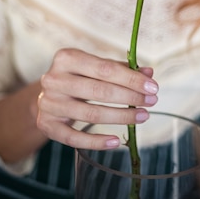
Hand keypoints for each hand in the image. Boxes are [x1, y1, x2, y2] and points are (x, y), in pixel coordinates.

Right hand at [36, 48, 157, 149]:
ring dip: (121, 117)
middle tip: (151, 102)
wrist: (46, 94)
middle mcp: (54, 79)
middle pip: (99, 90)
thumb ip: (120, 69)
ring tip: (142, 116)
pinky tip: (116, 140)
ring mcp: (48, 103)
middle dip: (129, 97)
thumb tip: (149, 74)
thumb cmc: (77, 77)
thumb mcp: (95, 67)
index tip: (153, 87)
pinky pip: (74, 138)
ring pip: (90, 114)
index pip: (105, 68)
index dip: (131, 79)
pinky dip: (97, 141)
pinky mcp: (47, 124)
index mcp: (67, 58)